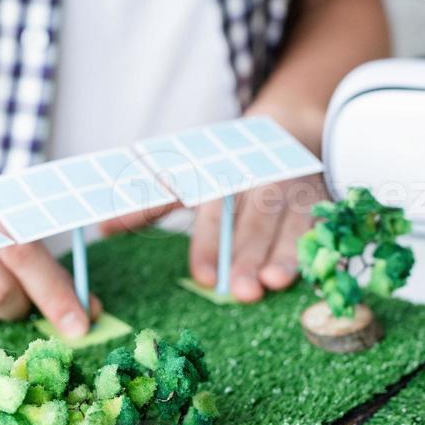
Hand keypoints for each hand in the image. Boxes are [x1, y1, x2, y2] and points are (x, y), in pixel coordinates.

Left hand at [102, 173, 325, 302]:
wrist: (289, 133)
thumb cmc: (227, 168)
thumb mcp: (189, 178)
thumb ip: (151, 203)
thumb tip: (101, 226)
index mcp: (223, 174)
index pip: (212, 211)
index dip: (207, 244)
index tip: (201, 277)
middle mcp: (259, 180)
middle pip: (252, 220)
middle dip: (245, 256)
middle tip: (240, 291)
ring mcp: (294, 188)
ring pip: (290, 221)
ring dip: (284, 253)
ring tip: (274, 283)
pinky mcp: (323, 199)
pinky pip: (321, 224)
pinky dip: (315, 248)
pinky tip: (310, 275)